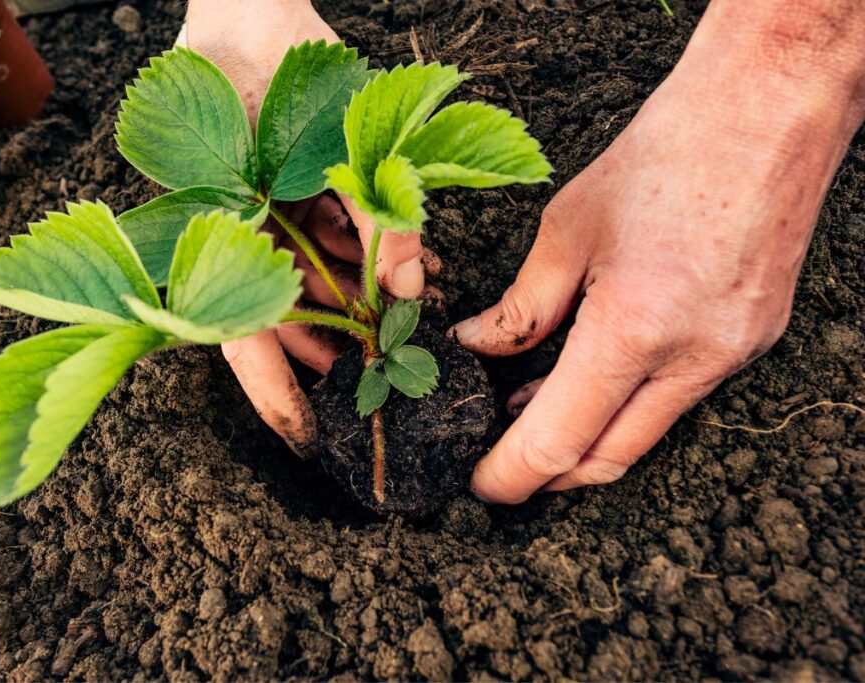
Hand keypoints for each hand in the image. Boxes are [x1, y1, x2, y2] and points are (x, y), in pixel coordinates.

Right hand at [184, 0, 429, 451]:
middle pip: (288, 319)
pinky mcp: (299, 192)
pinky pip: (336, 240)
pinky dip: (375, 255)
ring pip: (320, 283)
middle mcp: (238, 239)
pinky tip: (417, 268)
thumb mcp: (317, 149)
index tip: (309, 439)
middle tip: (387, 375)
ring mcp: (269, 217)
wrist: (249, 8)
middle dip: (343, 346)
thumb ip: (372, 218)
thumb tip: (413, 290)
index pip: (239, 336)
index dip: (275, 393)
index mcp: (212, 240)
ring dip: (368, 301)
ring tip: (416, 317)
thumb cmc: (253, 68)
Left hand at [453, 0, 864, 502]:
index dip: (510, 475)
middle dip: (545, 474)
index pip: (558, 442)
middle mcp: (692, 358)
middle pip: (606, 458)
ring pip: (645, 434)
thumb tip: (478, 349)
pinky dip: (627, 403)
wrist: (767, 109)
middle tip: (500, 460)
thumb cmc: (663, 154)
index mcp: (634, 329)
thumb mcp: (567, 229)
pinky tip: (592, 373)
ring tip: (531, 411)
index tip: (479, 485)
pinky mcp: (749, 340)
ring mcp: (731, 354)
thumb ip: (520, 307)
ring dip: (585, 437)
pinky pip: (678, 398)